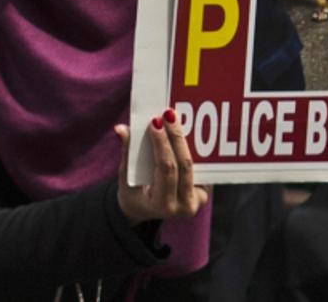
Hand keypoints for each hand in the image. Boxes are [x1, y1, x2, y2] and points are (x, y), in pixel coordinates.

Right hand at [115, 110, 207, 224]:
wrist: (147, 212)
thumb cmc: (133, 195)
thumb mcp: (125, 179)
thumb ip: (126, 153)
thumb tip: (121, 129)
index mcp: (164, 205)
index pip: (166, 170)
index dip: (162, 145)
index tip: (155, 123)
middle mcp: (185, 206)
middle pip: (184, 164)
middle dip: (176, 137)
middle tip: (168, 114)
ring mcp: (199, 199)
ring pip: (195, 163)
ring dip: (186, 139)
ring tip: (176, 118)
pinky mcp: (206, 190)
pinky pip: (201, 165)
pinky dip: (192, 146)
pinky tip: (184, 128)